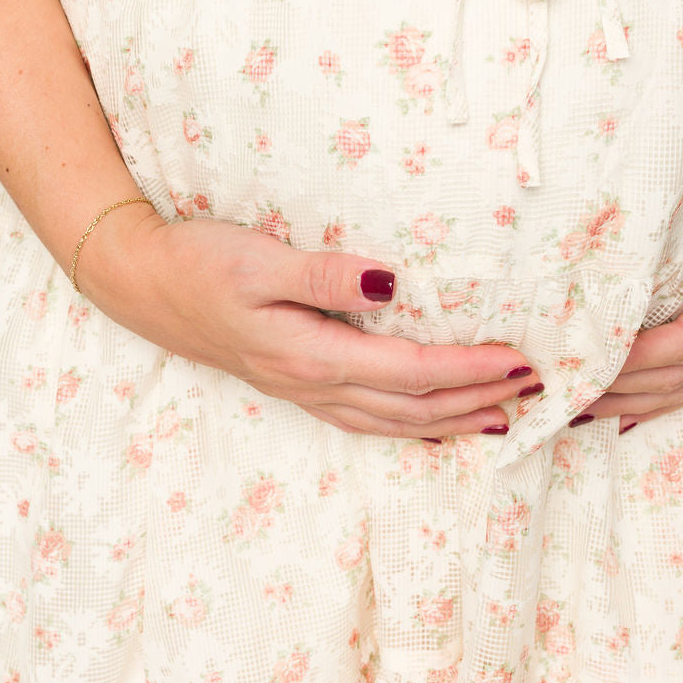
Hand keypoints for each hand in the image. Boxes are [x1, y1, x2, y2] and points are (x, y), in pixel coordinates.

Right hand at [75, 204, 536, 438]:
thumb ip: (324, 273)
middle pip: (412, 408)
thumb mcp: (258, 257)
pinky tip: (432, 421)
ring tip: (506, 416)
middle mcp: (312, 384)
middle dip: (478, 400)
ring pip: (394, 422)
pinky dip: (413, 425)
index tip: (520, 359)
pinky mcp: (296, 385)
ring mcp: (303, 391)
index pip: (410, 372)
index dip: (469, 370)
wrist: (142, 283)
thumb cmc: (200, 260)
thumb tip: (391, 281)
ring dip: (452, 421)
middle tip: (539, 388)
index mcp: (309, 354)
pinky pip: (369, 420)